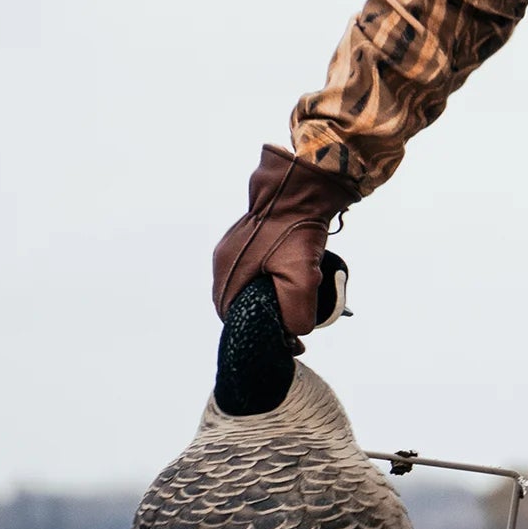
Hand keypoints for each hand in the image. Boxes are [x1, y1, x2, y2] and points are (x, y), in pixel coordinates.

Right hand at [210, 146, 353, 334]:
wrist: (303, 187)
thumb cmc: (298, 230)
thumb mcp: (301, 279)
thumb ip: (295, 313)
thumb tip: (293, 333)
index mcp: (228, 272)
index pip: (233, 316)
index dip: (258, 333)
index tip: (288, 341)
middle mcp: (224, 260)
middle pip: (239, 302)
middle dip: (265, 317)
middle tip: (294, 327)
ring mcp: (233, 246)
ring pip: (248, 284)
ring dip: (268, 297)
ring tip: (294, 301)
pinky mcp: (247, 237)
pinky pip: (255, 267)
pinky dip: (269, 279)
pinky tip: (290, 278)